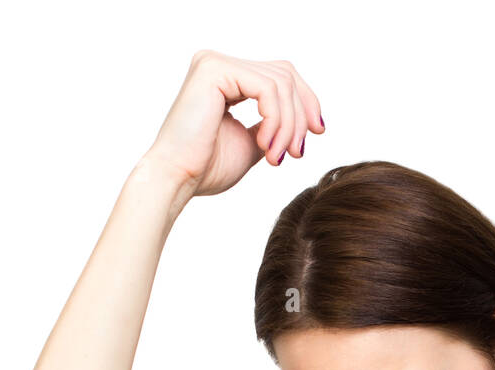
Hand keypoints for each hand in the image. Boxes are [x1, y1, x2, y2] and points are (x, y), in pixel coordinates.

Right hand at [142, 50, 324, 198]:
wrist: (177, 180)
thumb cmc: (206, 169)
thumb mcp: (251, 143)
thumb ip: (272, 126)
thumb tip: (302, 122)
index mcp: (225, 77)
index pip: (280, 76)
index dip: (306, 101)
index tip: (318, 132)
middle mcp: (218, 63)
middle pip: (284, 74)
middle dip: (301, 115)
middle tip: (298, 152)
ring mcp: (215, 62)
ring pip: (280, 83)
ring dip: (288, 126)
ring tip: (276, 157)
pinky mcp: (214, 69)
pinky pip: (267, 89)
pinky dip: (276, 120)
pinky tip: (265, 146)